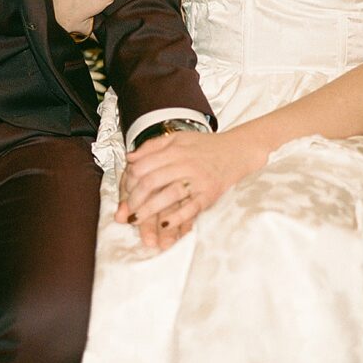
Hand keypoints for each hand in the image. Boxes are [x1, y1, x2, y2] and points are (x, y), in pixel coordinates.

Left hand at [115, 131, 267, 249]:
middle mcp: (185, 163)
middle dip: (135, 199)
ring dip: (149, 210)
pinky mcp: (209, 194)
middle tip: (128, 210)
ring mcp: (198, 179)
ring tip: (136, 220)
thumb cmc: (205, 146)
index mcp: (174, 149)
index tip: (125, 192)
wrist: (237, 151)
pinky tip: (163, 224)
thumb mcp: (178, 138)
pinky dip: (176, 218)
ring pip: (168, 195)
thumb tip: (130, 157)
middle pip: (151, 181)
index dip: (129, 181)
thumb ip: (153, 146)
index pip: (143, 166)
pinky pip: (190, 208)